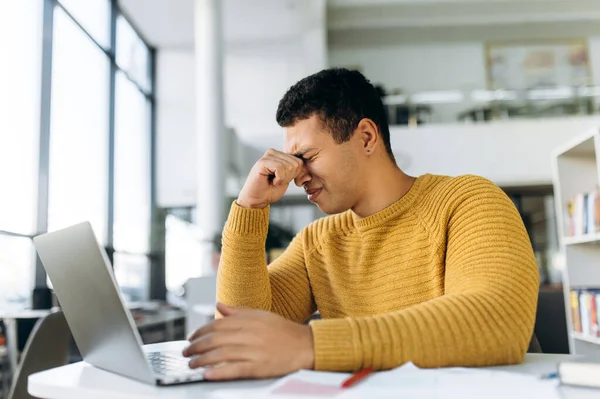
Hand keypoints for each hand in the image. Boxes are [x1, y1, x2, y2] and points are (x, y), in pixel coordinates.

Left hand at [182, 302, 314, 380]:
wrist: (306, 346)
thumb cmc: (284, 331)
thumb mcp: (262, 315)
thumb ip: (239, 312)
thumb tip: (219, 306)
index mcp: (249, 320)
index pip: (217, 325)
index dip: (200, 331)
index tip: (191, 338)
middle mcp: (250, 334)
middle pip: (216, 339)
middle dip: (196, 346)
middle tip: (186, 352)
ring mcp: (254, 350)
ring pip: (221, 354)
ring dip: (202, 360)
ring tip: (192, 364)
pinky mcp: (259, 366)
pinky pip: (234, 369)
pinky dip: (219, 372)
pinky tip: (207, 374)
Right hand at [237, 148, 303, 208]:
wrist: (257, 200)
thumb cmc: (270, 190)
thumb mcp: (288, 180)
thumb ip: (297, 173)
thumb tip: (308, 176)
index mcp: (280, 155)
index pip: (299, 161)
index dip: (294, 175)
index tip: (283, 180)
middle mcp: (273, 152)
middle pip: (295, 163)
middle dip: (289, 177)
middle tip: (277, 181)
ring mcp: (267, 156)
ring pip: (288, 166)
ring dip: (283, 178)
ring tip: (273, 181)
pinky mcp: (262, 162)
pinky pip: (280, 168)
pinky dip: (279, 179)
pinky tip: (271, 181)